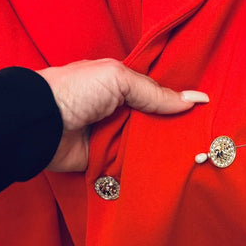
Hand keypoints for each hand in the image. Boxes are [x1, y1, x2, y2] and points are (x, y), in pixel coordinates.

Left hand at [36, 58, 208, 171]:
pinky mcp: (105, 160)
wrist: (41, 122)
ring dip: (162, 148)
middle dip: (173, 127)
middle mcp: (119, 111)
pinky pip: (131, 164)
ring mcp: (112, 136)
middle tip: (202, 133)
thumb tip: (191, 101)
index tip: (203, 109)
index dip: (177, 101)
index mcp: (120, 86)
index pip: (156, 94)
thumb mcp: (118, 78)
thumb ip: (154, 92)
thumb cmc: (75, 89)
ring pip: (145, 144)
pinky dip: (145, 166)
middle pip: (154, 121)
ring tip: (193, 151)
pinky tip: (170, 167)